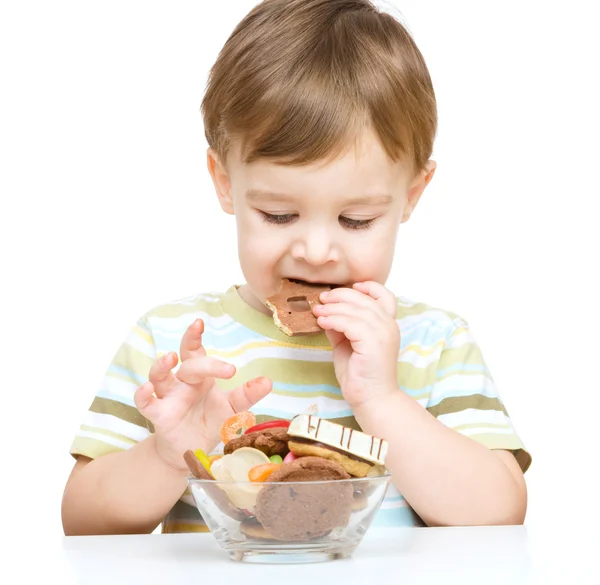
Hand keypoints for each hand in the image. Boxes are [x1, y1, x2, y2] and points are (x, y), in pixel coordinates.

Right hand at [133, 318, 271, 469]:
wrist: (190, 450)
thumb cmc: (209, 422)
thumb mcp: (232, 409)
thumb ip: (247, 395)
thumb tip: (268, 381)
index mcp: (200, 376)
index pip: (195, 351)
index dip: (194, 336)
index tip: (200, 323)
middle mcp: (183, 382)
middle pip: (186, 363)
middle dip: (199, 358)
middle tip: (227, 370)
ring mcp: (169, 397)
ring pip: (160, 376)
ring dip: (161, 366)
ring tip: (170, 358)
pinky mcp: (159, 416)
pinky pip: (146, 403)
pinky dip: (143, 395)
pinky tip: (147, 388)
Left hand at [312, 281, 398, 407]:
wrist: (371, 398)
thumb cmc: (361, 374)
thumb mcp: (348, 344)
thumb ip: (341, 327)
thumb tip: (326, 313)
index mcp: (387, 325)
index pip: (385, 296)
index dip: (368, 287)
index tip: (350, 287)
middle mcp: (389, 326)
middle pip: (364, 299)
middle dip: (340, 296)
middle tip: (322, 299)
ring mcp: (383, 333)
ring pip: (356, 310)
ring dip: (333, 308)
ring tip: (317, 311)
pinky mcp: (374, 343)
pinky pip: (350, 323)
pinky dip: (334, 320)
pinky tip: (322, 322)